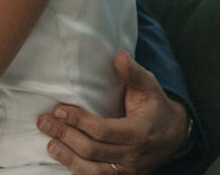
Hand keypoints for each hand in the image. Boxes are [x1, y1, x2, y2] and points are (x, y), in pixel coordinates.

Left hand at [39, 51, 188, 174]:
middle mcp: (132, 156)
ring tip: (50, 144)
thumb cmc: (156, 106)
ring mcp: (128, 170)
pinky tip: (64, 159)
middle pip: (92, 150)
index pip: (102, 130)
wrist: (174, 136)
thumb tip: (119, 56)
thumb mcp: (149, 86)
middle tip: (45, 122)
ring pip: (92, 170)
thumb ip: (134, 72)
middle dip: (65, 136)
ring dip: (68, 158)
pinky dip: (79, 171)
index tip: (59, 109)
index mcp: (138, 132)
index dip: (79, 121)